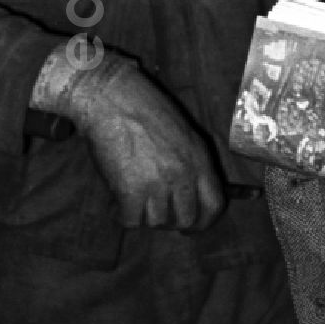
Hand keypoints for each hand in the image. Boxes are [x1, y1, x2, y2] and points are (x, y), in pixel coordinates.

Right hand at [64, 55, 224, 230]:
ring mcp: (158, 184)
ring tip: (130, 196)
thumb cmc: (142, 107)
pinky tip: (114, 200)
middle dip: (169, 221)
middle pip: (185, 219)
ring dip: (142, 214)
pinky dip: (120, 214)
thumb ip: (189, 162)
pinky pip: (130, 220)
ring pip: (156, 222)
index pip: (214, 205)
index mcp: (199, 157)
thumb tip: (187, 194)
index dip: (202, 221)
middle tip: (152, 211)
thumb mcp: (181, 131)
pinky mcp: (130, 191)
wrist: (110, 96)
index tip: (189, 227)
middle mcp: (183, 174)